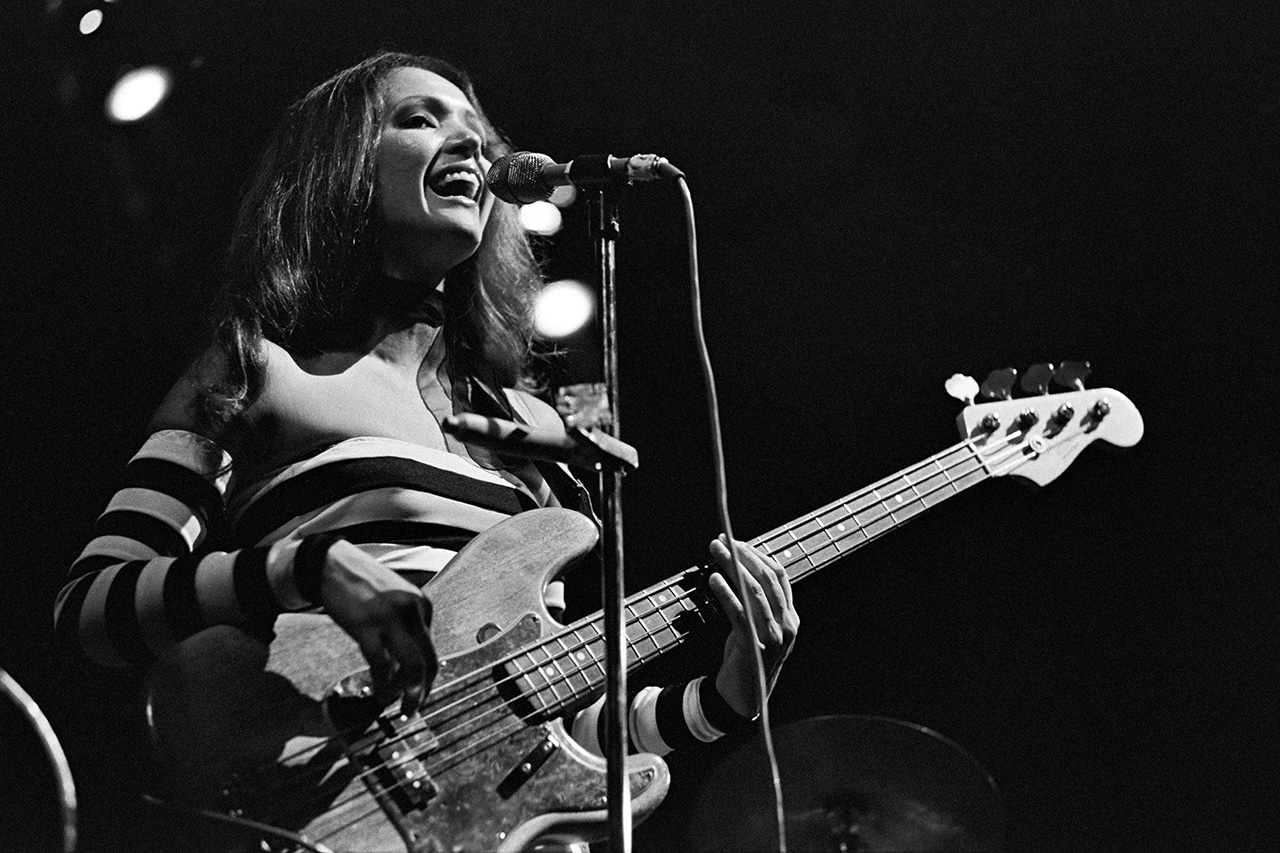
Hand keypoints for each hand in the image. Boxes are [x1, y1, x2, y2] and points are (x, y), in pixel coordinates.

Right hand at [318, 540, 437, 715]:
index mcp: (422, 604)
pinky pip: (381, 664)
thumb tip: (405, 670)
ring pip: (410, 666)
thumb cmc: (362, 587)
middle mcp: (411, 610)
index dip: (427, 677)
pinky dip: (383, 685)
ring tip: (400, 709)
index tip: (419, 694)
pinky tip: (381, 696)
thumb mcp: (393, 603)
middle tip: (414, 710)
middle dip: (423, 691)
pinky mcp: (366, 626)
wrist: (331, 566)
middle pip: (427, 660)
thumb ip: (404, 629)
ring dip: (408, 693)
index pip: (432, 649)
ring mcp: (390, 618)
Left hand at [707, 535, 798, 717]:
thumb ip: (755, 603)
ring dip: (732, 566)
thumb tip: (738, 568)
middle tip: (721, 540)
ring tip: (715, 551)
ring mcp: (774, 636)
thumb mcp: (757, 627)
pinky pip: (740, 612)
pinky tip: (714, 579)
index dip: (756, 554)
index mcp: (790, 617)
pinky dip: (726, 592)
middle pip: (767, 578)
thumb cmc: (747, 658)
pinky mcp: (755, 645)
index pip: (779, 575)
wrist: (742, 699)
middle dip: (743, 554)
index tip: (735, 540)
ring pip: (754, 590)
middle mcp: (787, 624)